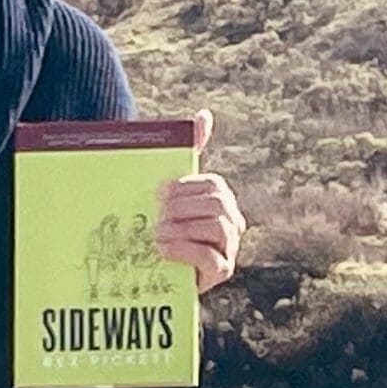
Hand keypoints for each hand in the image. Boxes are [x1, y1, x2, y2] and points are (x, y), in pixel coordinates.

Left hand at [156, 109, 245, 293]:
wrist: (153, 268)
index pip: (213, 184)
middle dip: (183, 207)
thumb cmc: (164, 223)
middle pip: (217, 204)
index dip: (185, 186)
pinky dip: (184, 249)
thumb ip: (188, 151)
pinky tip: (163, 248)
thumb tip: (204, 114)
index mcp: (222, 198)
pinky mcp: (221, 272)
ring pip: (217, 227)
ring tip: (157, 233)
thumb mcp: (170, 189)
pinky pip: (210, 258)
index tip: (159, 192)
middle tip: (157, 214)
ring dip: (182, 228)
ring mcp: (230, 248)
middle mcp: (233, 222)